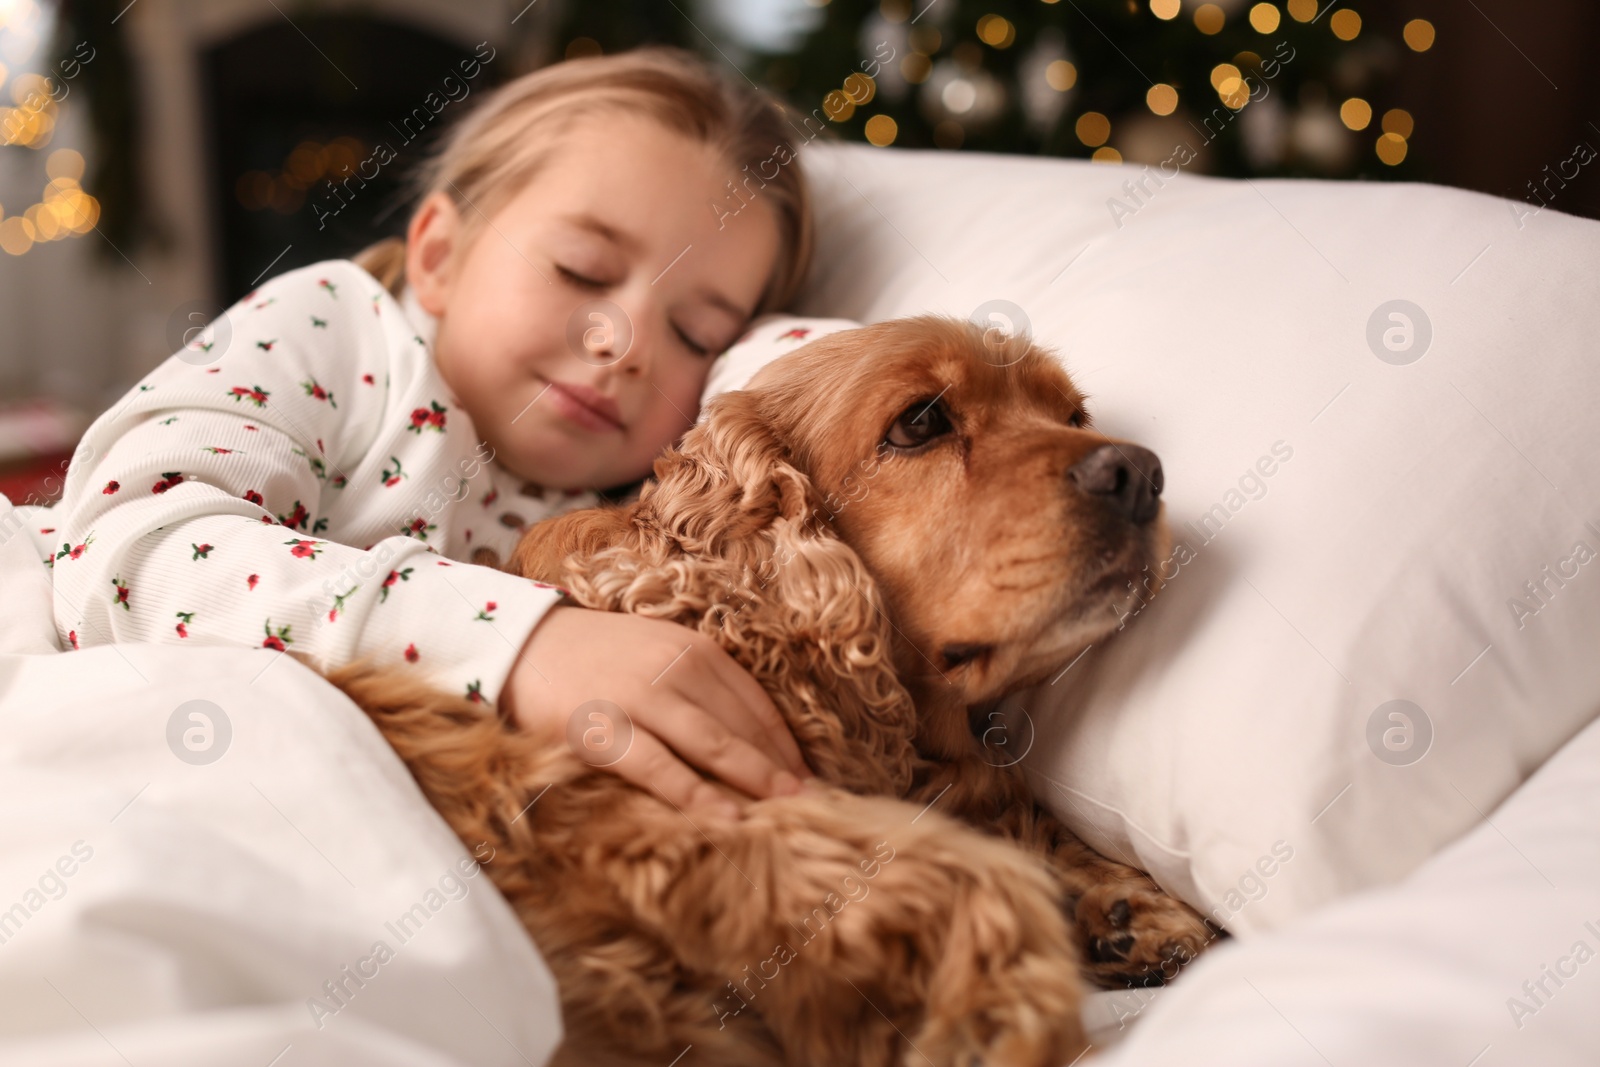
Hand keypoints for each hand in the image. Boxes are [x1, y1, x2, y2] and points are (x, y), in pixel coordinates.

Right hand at [501, 604, 812, 819]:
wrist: (520, 644)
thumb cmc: (595, 657)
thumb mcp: (657, 651)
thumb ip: (698, 684)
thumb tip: (747, 739)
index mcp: (694, 649)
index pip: (757, 704)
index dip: (788, 746)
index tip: (810, 779)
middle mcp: (674, 668)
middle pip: (743, 727)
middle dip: (782, 770)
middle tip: (816, 807)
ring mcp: (640, 698)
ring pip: (713, 745)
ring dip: (755, 782)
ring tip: (788, 815)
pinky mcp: (604, 729)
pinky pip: (661, 768)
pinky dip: (697, 795)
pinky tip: (727, 820)